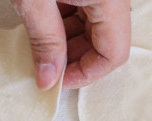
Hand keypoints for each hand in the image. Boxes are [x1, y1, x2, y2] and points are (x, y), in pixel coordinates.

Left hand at [12, 0, 130, 89]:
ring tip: (39, 43)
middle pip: (105, 41)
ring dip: (67, 41)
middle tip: (44, 67)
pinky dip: (64, 21)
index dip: (85, 73)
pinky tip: (42, 22)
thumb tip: (48, 79)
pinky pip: (85, 8)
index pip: (113, 53)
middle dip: (74, 59)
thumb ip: (44, 39)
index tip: (57, 81)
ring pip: (95, 26)